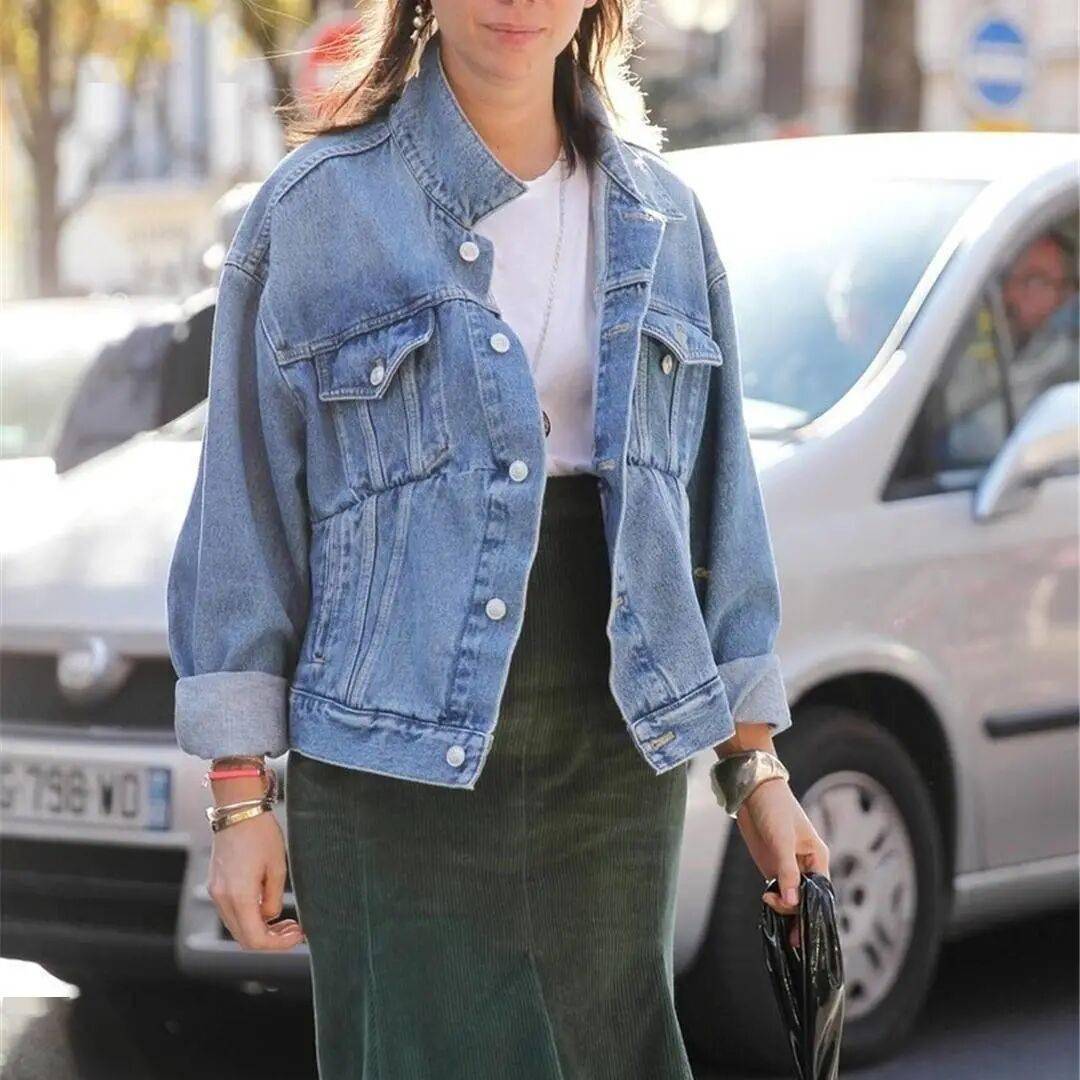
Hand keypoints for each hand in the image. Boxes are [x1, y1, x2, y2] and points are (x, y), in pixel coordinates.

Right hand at [207, 809, 305, 949]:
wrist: (239, 810)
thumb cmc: (260, 834)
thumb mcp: (277, 867)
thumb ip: (273, 898)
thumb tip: (269, 916)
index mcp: (239, 896)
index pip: (256, 939)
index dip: (278, 944)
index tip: (297, 935)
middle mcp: (222, 898)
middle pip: (244, 937)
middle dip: (271, 939)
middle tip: (293, 930)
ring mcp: (216, 892)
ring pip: (237, 926)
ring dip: (259, 928)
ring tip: (284, 920)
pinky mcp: (216, 884)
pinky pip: (231, 911)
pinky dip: (249, 916)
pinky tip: (267, 906)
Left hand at [734, 777, 829, 949]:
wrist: (752, 792)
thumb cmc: (774, 809)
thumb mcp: (782, 840)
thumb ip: (787, 872)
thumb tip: (791, 903)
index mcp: (818, 858)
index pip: (821, 893)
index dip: (814, 912)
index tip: (807, 931)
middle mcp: (806, 866)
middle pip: (808, 900)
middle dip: (800, 917)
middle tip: (791, 937)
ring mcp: (788, 868)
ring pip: (792, 898)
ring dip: (785, 910)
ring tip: (769, 905)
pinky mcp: (772, 867)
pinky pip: (778, 891)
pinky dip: (775, 902)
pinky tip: (768, 906)